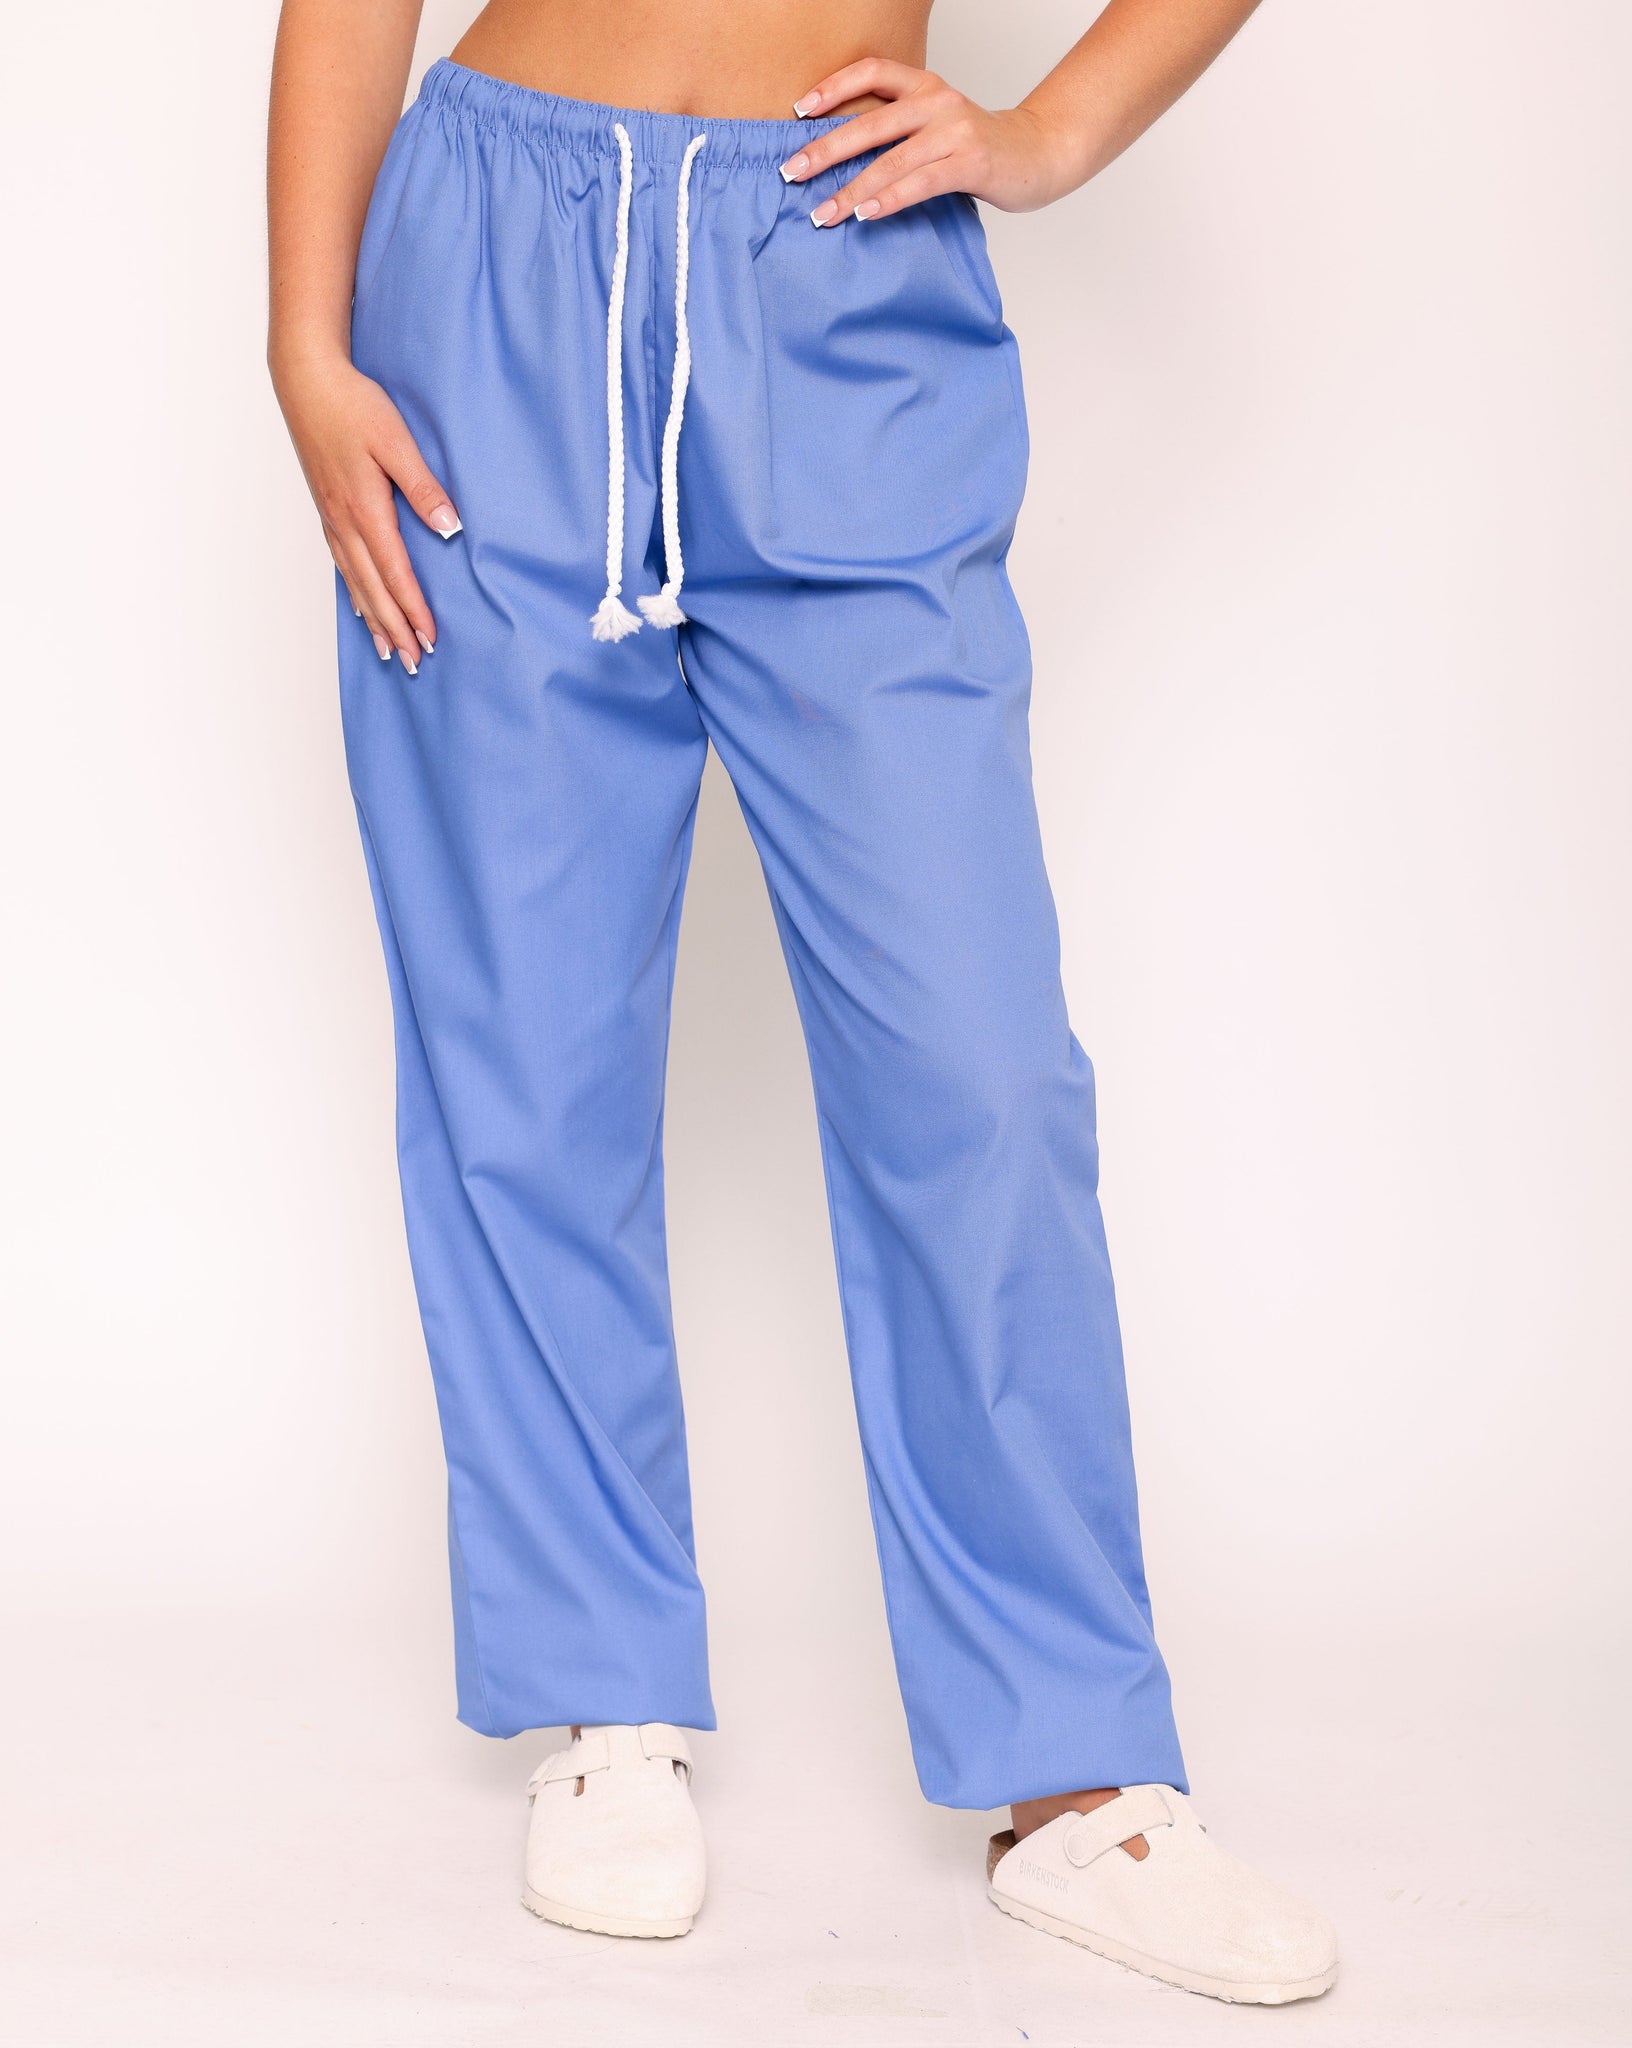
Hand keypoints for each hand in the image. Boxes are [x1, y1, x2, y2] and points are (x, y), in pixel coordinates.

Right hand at [272, 347, 460, 672]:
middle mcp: (344, 522)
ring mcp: (332, 518)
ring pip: (356, 582)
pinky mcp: (327, 509)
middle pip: (374, 589)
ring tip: (389, 651)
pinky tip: (362, 606)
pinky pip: (342, 565)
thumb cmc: (352, 405)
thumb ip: (423, 487)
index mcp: (365, 509)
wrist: (306, 380)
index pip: (396, 573)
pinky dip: (355, 593)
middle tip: (414, 662)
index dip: (414, 610)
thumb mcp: (397, 441)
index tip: (430, 639)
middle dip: (396, 629)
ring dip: (374, 619)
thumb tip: (450, 528)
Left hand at [781, 60, 1076, 226]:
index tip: (799, 111)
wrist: (1038, 154)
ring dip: (850, 190)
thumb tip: (841, 156)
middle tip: (792, 172)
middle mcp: (937, 101)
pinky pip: (920, 183)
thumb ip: (900, 131)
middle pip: (870, 123)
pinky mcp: (971, 162)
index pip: (871, 71)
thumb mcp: (937, 125)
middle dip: (824, 150)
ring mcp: (955, 131)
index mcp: (925, 84)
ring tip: (822, 213)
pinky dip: (889, 200)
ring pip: (890, 160)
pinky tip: (865, 215)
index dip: (832, 88)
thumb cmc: (979, 147)